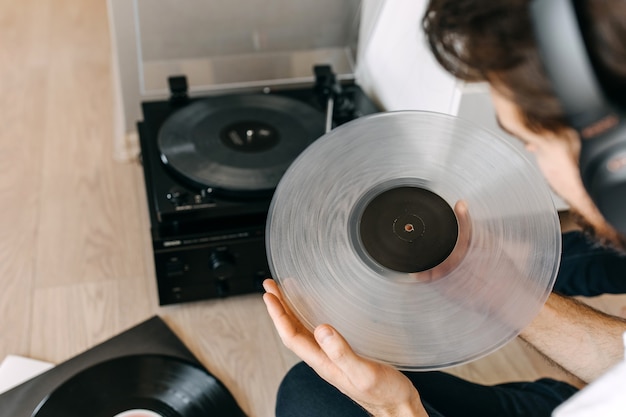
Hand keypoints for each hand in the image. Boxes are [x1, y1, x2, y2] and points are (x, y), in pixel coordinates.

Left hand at [263, 279, 428, 416]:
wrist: (397, 405)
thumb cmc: (384, 393)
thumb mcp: (364, 373)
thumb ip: (342, 353)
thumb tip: (322, 329)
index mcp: (323, 363)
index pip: (291, 336)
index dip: (278, 315)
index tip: (270, 296)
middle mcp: (322, 359)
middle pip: (292, 330)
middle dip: (279, 307)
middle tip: (271, 286)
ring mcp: (331, 357)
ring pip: (302, 330)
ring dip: (291, 310)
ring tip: (285, 291)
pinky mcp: (341, 354)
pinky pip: (316, 331)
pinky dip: (309, 315)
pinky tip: (312, 306)